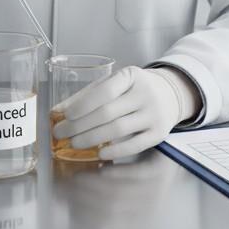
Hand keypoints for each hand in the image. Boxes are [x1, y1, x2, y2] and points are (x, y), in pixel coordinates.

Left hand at [51, 66, 192, 160]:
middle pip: (108, 113)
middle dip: (80, 125)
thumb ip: (88, 95)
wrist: (170, 94)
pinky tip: (99, 153)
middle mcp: (145, 93)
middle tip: (61, 133)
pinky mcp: (159, 133)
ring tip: (74, 143)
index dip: (84, 104)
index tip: (66, 116)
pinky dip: (115, 151)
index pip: (105, 90)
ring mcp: (154, 114)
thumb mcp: (115, 83)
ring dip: (92, 138)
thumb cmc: (133, 89)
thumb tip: (57, 111)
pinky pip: (134, 145)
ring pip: (118, 130)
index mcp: (131, 75)